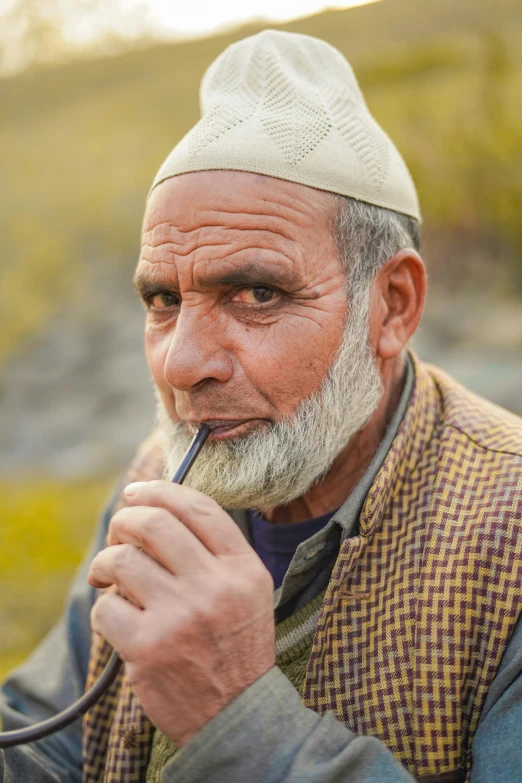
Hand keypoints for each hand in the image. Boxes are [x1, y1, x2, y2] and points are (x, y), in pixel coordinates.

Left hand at [88, 480, 274, 746]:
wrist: (237, 714)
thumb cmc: (234, 644)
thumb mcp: (247, 590)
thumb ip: (215, 550)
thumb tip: (159, 508)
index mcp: (243, 568)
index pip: (197, 507)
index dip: (160, 490)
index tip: (136, 492)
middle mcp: (215, 587)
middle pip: (153, 524)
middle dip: (124, 521)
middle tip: (117, 534)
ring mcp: (180, 616)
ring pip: (122, 561)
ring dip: (105, 564)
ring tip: (107, 576)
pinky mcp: (147, 647)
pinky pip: (106, 607)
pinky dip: (105, 608)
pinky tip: (118, 617)